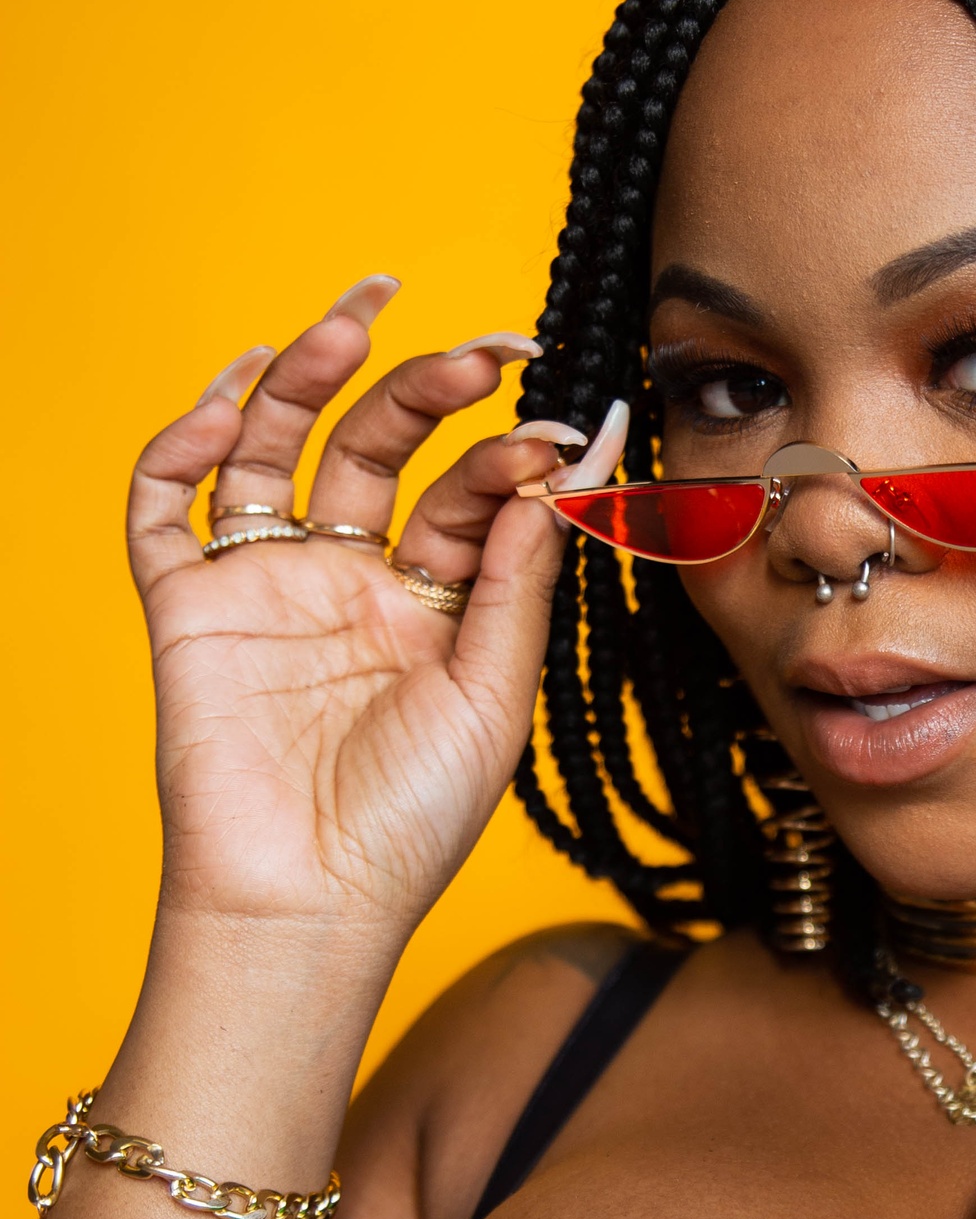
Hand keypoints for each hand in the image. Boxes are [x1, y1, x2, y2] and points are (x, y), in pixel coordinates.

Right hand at [129, 278, 577, 946]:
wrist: (310, 902)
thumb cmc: (410, 824)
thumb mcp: (494, 694)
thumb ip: (521, 578)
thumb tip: (567, 467)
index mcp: (432, 605)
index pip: (469, 494)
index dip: (512, 453)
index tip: (562, 427)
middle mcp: (348, 582)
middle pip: (376, 446)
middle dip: (426, 385)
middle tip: (485, 346)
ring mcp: (266, 587)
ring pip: (275, 448)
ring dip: (310, 374)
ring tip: (360, 316)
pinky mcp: (188, 609)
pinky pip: (166, 505)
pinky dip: (186, 440)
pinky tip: (234, 394)